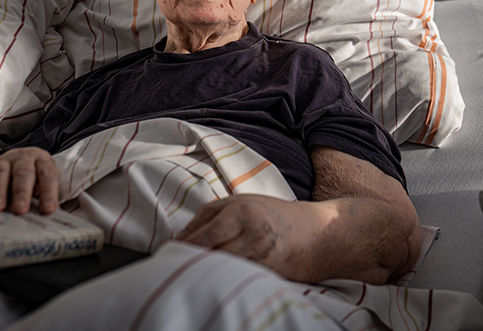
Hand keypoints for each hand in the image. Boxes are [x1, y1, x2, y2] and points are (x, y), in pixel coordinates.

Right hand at [0, 147, 59, 213]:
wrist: (22, 161)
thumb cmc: (35, 179)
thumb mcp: (44, 185)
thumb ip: (44, 199)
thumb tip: (45, 218)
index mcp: (42, 161)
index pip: (47, 175)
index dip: (48, 192)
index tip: (48, 209)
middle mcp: (22, 158)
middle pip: (23, 173)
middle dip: (21, 193)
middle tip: (20, 210)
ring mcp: (3, 160)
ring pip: (0, 173)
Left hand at [176, 194, 306, 279]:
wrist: (316, 234)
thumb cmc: (274, 214)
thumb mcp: (241, 202)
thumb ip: (209, 216)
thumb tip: (180, 237)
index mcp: (241, 212)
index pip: (203, 236)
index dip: (182, 247)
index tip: (166, 252)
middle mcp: (251, 234)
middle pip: (210, 255)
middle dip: (191, 261)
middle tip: (174, 265)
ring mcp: (261, 257)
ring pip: (223, 269)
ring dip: (206, 272)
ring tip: (192, 273)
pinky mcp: (268, 275)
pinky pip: (239, 278)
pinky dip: (225, 278)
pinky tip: (216, 279)